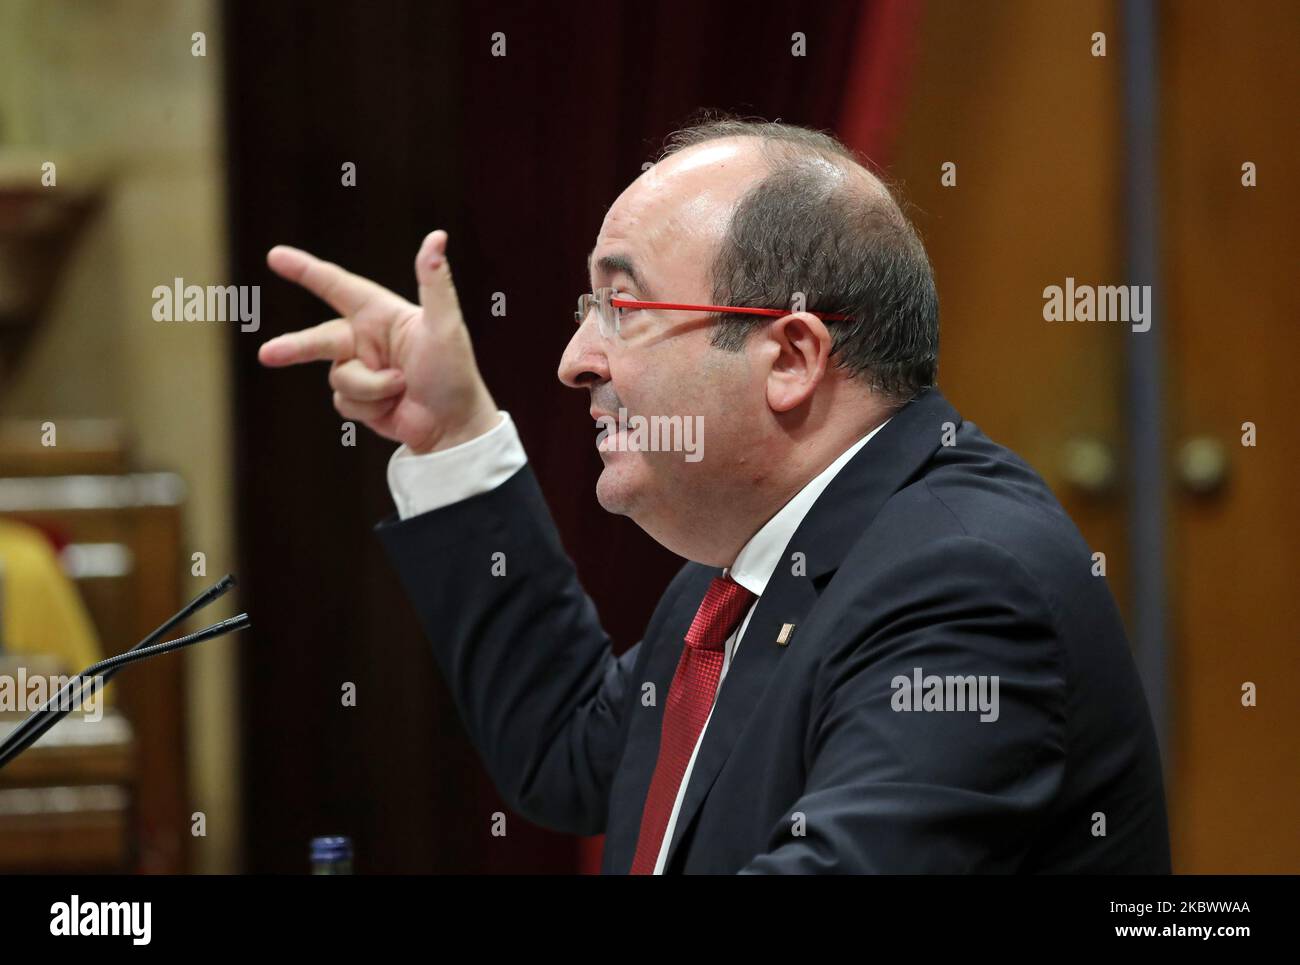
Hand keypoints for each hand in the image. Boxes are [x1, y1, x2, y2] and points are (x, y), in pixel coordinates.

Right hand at [258, 230, 498, 453]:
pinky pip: (344, 403)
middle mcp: (368, 339)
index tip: (275, 256)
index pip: (338, 286)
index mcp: (383, 314)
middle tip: (268, 354)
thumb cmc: (455, 373)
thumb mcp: (446, 326)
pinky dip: (369, 409)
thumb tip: (437, 237)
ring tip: (402, 389)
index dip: (305, 271)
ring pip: (339, 378)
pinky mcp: (361, 400)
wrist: (454, 427)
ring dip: (370, 389)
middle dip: (294, 348)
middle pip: (319, 338)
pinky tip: (394, 410)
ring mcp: (363, 370)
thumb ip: (435, 282)